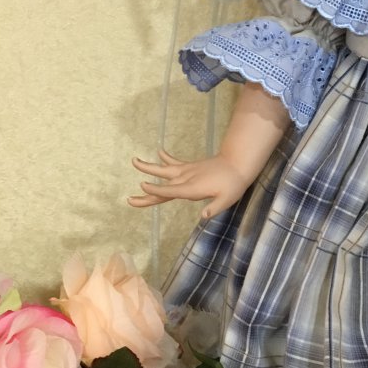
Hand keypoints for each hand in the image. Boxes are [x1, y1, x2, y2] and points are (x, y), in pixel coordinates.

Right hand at [128, 149, 252, 219]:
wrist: (238, 164)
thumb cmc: (233, 184)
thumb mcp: (228, 199)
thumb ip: (215, 208)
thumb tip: (204, 215)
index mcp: (192, 189)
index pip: (170, 191)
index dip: (156, 190)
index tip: (142, 187)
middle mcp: (186, 179)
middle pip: (162, 186)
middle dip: (146, 192)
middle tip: (129, 198)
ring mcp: (187, 171)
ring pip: (164, 169)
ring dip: (149, 166)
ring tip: (134, 160)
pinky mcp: (190, 166)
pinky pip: (175, 162)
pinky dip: (166, 157)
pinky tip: (159, 152)